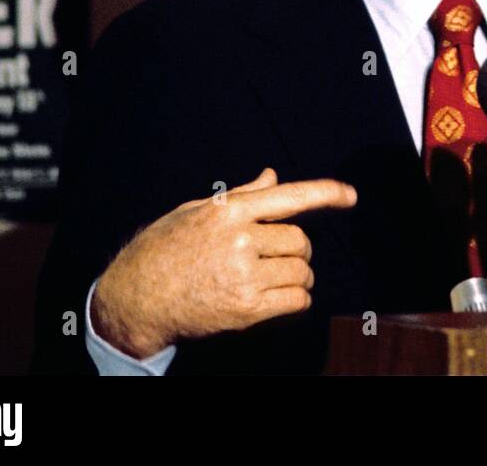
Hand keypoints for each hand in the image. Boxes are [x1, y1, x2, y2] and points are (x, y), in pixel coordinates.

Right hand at [90, 168, 356, 357]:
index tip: (351, 196)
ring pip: (301, 271)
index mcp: (228, 211)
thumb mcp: (196, 211)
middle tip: (275, 256)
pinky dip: (296, 299)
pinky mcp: (246, 309)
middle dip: (296, 249)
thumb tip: (272, 176)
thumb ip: (240, 195)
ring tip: (272, 277)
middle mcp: (240, 240)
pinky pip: (296, 300)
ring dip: (298, 275)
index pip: (289, 196)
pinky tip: (276, 296)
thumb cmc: (164, 249)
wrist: (135, 298)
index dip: (326, 193)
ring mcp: (244, 275)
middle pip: (299, 240)